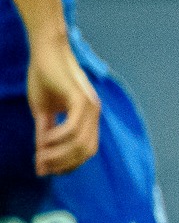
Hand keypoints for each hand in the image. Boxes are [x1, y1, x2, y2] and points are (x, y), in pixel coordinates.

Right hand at [26, 39, 98, 176]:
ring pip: (80, 142)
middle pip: (85, 151)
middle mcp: (94, 114)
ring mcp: (90, 106)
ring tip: (40, 154)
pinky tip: (44, 140)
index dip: (69, 165)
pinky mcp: (80, 97)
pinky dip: (58, 137)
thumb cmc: (45, 78)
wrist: (46, 51)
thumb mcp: (43, 112)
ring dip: (58, 153)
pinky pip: (73, 126)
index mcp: (89, 118)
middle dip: (63, 163)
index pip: (86, 151)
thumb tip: (40, 163)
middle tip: (42, 166)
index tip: (49, 171)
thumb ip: (44, 135)